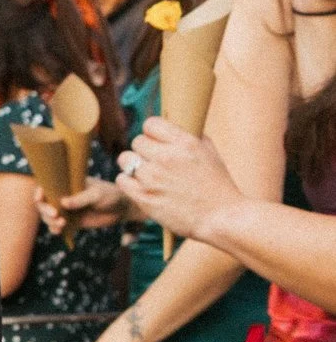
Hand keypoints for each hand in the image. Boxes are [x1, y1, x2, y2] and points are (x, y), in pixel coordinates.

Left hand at [118, 118, 241, 247]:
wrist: (219, 217)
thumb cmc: (216, 185)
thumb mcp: (209, 152)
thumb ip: (187, 137)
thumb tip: (168, 129)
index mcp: (184, 143)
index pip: (151, 124)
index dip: (152, 132)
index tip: (156, 141)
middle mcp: (166, 158)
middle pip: (137, 141)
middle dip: (143, 149)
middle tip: (152, 160)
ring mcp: (153, 178)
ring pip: (125, 159)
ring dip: (133, 165)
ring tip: (144, 172)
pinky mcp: (144, 197)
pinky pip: (121, 179)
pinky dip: (127, 181)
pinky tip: (138, 184)